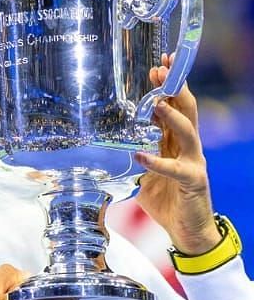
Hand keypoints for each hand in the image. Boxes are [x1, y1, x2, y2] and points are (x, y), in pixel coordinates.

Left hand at [135, 52, 221, 254]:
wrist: (187, 232)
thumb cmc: (166, 201)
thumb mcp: (143, 174)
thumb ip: (133, 156)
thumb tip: (105, 146)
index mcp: (176, 143)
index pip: (174, 108)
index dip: (167, 88)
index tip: (156, 67)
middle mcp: (188, 148)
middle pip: (186, 111)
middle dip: (175, 89)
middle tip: (162, 70)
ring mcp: (194, 163)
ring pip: (187, 132)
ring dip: (172, 116)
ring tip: (158, 103)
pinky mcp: (193, 182)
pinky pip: (174, 169)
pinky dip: (157, 162)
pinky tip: (140, 155)